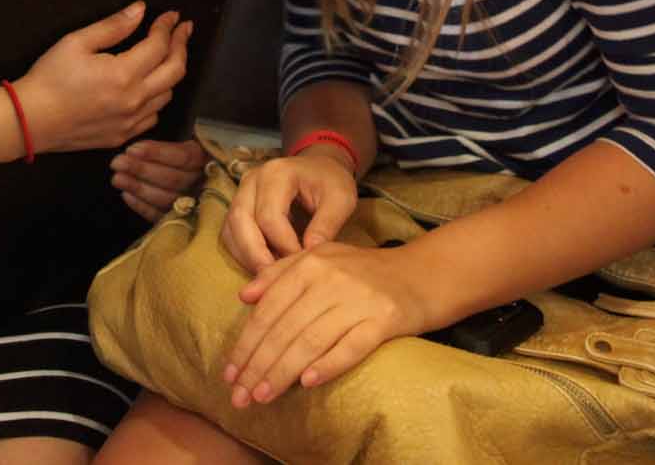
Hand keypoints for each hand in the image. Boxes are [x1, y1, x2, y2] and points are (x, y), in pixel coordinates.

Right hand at [14, 2, 190, 153]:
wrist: (31, 121)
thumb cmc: (49, 79)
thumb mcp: (77, 42)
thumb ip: (113, 26)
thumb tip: (140, 10)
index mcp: (124, 74)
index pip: (160, 46)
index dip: (168, 27)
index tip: (171, 15)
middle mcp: (134, 100)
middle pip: (175, 71)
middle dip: (182, 45)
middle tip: (183, 29)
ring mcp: (130, 122)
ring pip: (167, 95)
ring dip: (172, 71)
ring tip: (168, 54)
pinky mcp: (123, 135)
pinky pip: (153, 116)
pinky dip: (158, 97)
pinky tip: (151, 87)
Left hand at [110, 136, 204, 220]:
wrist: (196, 180)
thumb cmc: (181, 158)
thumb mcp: (181, 145)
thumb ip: (166, 147)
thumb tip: (135, 150)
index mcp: (205, 160)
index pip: (182, 157)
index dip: (156, 153)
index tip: (131, 149)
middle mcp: (203, 184)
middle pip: (172, 179)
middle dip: (141, 170)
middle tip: (117, 163)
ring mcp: (193, 204)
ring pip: (166, 198)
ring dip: (138, 188)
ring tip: (117, 178)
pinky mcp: (181, 220)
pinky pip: (161, 216)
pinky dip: (142, 206)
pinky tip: (126, 195)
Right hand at [221, 151, 356, 273]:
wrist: (319, 168)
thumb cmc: (330, 182)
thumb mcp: (341, 198)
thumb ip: (327, 224)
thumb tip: (308, 253)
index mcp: (276, 173)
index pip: (269, 216)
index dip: (284, 245)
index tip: (302, 264)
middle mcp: (251, 180)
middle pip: (240, 221)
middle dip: (256, 255)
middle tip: (276, 279)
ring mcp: (240, 193)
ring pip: (230, 230)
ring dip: (247, 257)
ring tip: (270, 277)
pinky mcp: (238, 207)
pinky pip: (230, 235)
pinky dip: (243, 254)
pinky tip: (263, 268)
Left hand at [221, 241, 427, 407]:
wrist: (424, 273)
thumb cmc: (364, 271)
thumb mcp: (321, 258)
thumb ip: (281, 273)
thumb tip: (244, 296)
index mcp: (310, 264)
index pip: (269, 310)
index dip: (246, 344)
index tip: (230, 373)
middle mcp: (331, 279)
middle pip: (284, 329)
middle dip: (258, 366)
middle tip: (241, 395)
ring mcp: (358, 300)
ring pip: (311, 341)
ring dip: (283, 372)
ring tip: (263, 396)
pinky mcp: (384, 319)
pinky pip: (351, 346)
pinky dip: (328, 365)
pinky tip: (309, 382)